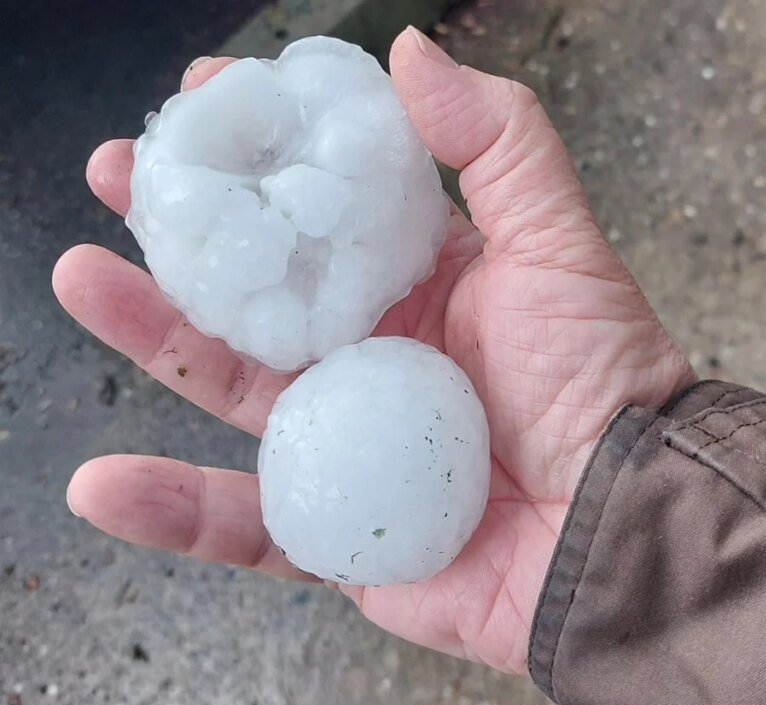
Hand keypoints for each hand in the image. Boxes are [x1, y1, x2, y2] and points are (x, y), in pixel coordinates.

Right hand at [53, 28, 693, 673]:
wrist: (623, 525)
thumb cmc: (603, 385)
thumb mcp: (560, 249)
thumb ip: (499, 148)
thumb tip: (413, 52)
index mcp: (426, 289)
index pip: (327, 211)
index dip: (269, 154)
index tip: (205, 97)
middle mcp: (377, 360)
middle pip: (261, 291)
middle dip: (187, 232)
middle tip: (118, 174)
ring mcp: (349, 446)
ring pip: (232, 389)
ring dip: (152, 340)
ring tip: (82, 278)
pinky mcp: (338, 533)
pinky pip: (243, 524)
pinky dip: (172, 511)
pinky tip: (99, 484)